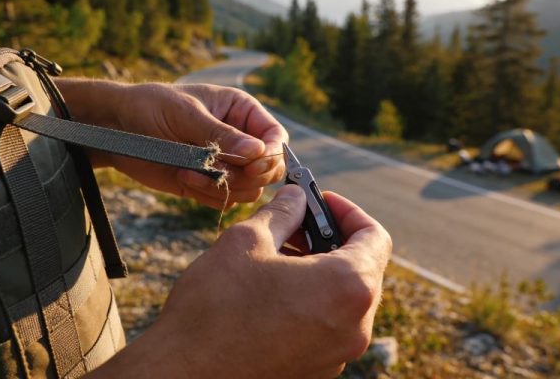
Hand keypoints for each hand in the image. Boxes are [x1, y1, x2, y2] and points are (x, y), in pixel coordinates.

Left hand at [59, 79, 287, 206]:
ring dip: (226, 186)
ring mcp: (225, 163)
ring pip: (250, 188)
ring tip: (193, 173)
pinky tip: (184, 178)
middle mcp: (239, 139)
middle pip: (269, 168)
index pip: (275, 136)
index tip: (255, 164)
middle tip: (223, 172)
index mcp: (241, 111)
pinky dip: (209, 195)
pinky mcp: (207, 183)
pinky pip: (225, 199)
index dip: (272, 153)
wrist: (117, 127)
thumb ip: (221, 134)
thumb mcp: (186, 113)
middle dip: (250, 175)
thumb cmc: (151, 106)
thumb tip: (257, 150)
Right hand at [93, 185, 391, 377]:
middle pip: (363, 269)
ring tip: (276, 258)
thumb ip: (282, 212)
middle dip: (331, 241)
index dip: (348, 212)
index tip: (320, 202)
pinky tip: (272, 293)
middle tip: (294, 225)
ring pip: (343, 300)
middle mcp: (354, 326)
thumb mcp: (246, 240)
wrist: (185, 373)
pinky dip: (310, 302)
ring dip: (319, 272)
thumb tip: (297, 198)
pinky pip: (327, 326)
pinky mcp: (317, 371)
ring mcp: (338, 355)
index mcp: (347, 288)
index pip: (375, 237)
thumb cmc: (214, 306)